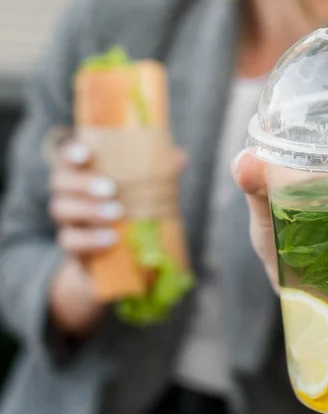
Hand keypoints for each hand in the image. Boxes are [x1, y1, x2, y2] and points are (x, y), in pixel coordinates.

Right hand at [47, 140, 186, 334]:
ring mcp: (68, 220)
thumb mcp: (145, 190)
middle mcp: (69, 194)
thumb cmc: (130, 211)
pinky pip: (69, 241)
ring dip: (89, 210)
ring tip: (118, 213)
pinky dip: (89, 239)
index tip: (86, 153)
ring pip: (61, 209)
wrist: (115, 260)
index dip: (72, 153)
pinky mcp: (72, 246)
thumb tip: (180, 156)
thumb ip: (158, 173)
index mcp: (84, 174)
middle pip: (60, 182)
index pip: (68, 157)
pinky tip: (111, 239)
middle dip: (82, 183)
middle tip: (111, 189)